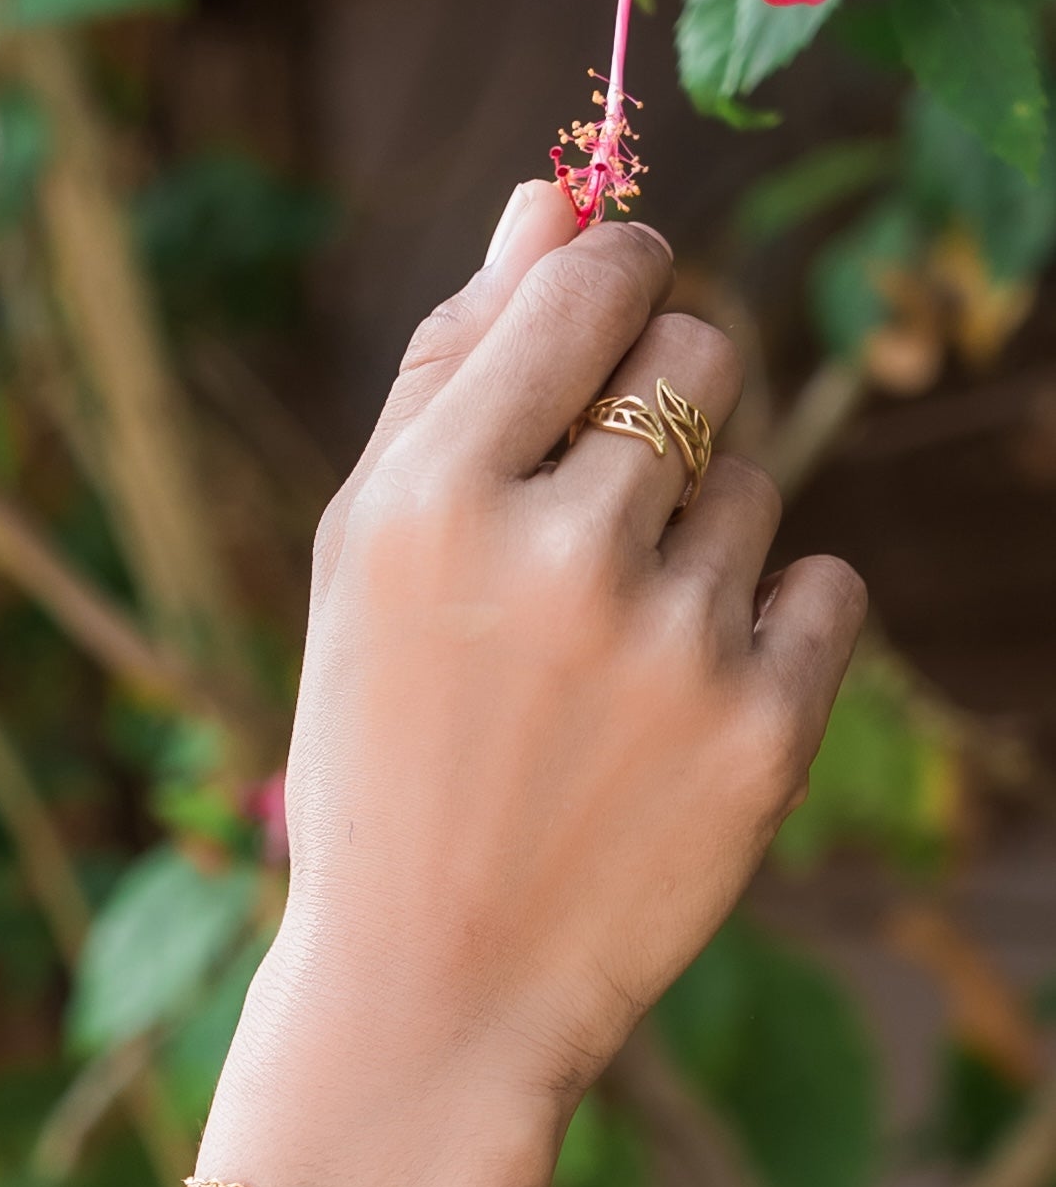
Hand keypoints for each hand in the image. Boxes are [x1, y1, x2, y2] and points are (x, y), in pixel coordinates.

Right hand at [256, 182, 865, 1133]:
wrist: (431, 985)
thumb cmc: (380, 746)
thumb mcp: (364, 558)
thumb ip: (451, 370)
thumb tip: (551, 201)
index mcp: (430, 497)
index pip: (600, 280)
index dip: (613, 286)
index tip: (599, 333)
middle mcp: (556, 554)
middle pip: (703, 351)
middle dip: (660, 403)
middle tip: (587, 521)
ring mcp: (672, 645)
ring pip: (757, 478)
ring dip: (696, 535)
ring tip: (604, 653)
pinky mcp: (766, 731)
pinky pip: (823, 581)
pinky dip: (765, 624)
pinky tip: (673, 705)